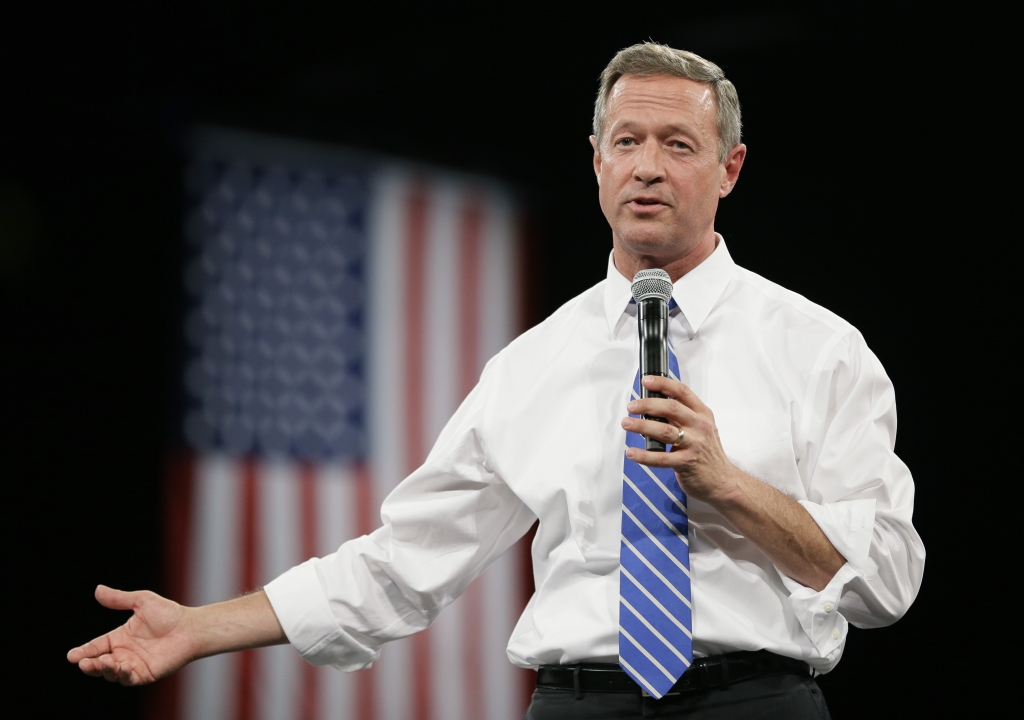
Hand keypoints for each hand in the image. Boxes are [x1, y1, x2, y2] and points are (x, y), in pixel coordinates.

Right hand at [67, 585, 196, 685]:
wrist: (190, 627)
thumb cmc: (169, 613)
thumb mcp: (141, 602)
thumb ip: (119, 599)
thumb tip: (97, 589)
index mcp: (120, 637)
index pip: (96, 646)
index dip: (84, 651)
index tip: (72, 656)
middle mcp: (124, 653)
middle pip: (99, 663)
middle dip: (89, 664)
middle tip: (83, 662)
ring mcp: (133, 664)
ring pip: (111, 672)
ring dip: (104, 670)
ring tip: (103, 661)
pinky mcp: (145, 674)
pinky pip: (128, 678)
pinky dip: (122, 674)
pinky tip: (122, 666)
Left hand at [622, 375, 845, 589]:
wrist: (724, 482)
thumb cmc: (708, 453)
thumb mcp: (702, 428)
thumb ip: (683, 416)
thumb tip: (653, 405)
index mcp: (703, 414)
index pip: (682, 392)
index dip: (663, 384)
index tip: (646, 381)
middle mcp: (700, 426)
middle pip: (671, 408)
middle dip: (647, 404)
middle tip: (631, 407)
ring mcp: (694, 445)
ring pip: (664, 430)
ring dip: (642, 426)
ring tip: (627, 424)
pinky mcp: (686, 463)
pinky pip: (661, 458)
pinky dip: (643, 455)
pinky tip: (631, 452)